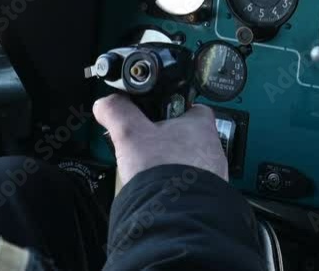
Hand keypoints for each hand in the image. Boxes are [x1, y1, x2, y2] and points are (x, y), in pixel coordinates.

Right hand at [93, 94, 228, 185]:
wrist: (176, 214)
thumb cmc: (163, 170)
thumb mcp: (130, 133)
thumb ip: (117, 112)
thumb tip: (106, 104)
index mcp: (200, 124)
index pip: (188, 106)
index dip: (167, 109)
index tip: (151, 117)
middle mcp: (212, 147)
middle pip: (186, 136)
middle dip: (164, 141)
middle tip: (144, 147)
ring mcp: (212, 173)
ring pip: (187, 161)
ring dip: (169, 165)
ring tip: (147, 170)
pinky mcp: (206, 194)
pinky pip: (189, 184)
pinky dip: (174, 185)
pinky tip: (157, 189)